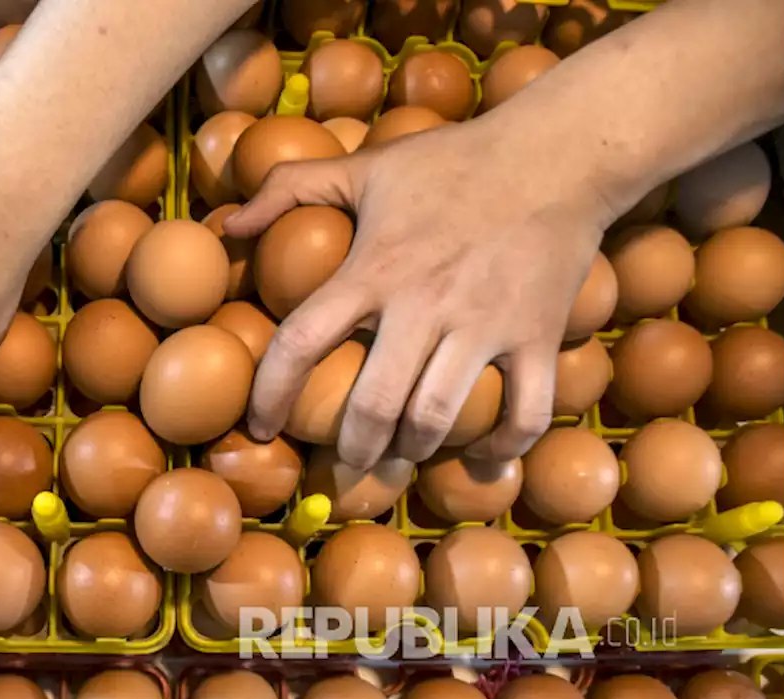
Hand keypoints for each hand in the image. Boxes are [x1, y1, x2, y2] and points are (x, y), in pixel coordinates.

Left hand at [225, 119, 612, 468]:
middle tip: (348, 459)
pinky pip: (523, 412)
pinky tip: (482, 456)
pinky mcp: (537, 335)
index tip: (260, 426)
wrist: (558, 153)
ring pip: (440, 417)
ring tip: (404, 453)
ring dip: (416, 449)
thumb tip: (226, 225)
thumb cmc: (451, 162)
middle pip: (375, 404)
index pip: (302, 342)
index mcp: (374, 268)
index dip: (271, 393)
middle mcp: (425, 303)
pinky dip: (502, 448)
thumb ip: (289, 190)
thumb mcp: (365, 165)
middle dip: (354, 448)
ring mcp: (485, 324)